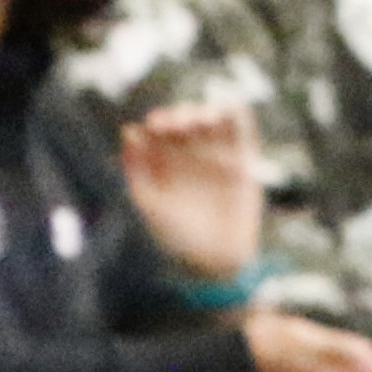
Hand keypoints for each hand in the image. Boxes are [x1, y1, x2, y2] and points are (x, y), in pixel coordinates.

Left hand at [121, 102, 266, 284]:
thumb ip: (137, 168)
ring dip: (210, 114)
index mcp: (162, 161)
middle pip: (187, 121)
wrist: (213, 260)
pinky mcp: (242, 164)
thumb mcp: (148, 203)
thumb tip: (129, 129)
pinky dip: (239, 119)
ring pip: (214, 123)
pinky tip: (231, 111)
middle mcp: (188, 155)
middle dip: (185, 116)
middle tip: (184, 124)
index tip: (159, 125)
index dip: (160, 121)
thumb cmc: (173, 236)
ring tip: (207, 119)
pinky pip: (242, 135)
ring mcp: (216, 158)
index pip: (160, 129)